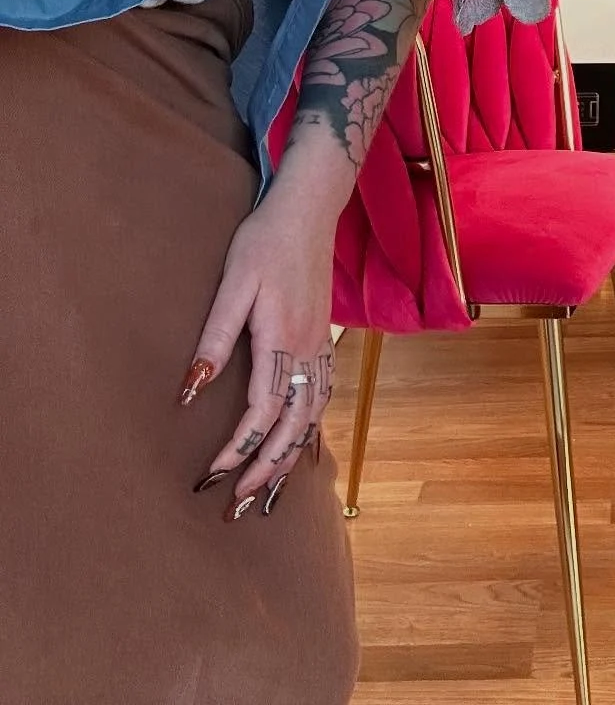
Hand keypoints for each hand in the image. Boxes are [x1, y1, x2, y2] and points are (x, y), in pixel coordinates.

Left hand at [181, 182, 338, 518]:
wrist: (309, 208)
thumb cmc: (263, 241)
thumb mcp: (232, 285)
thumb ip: (214, 339)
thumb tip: (190, 393)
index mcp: (282, 339)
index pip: (260, 412)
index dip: (237, 450)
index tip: (212, 478)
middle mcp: (307, 349)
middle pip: (292, 425)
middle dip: (266, 469)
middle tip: (239, 506)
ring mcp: (320, 344)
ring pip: (313, 414)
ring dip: (291, 456)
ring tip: (270, 490)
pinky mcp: (323, 336)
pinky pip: (323, 394)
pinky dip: (313, 426)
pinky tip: (302, 442)